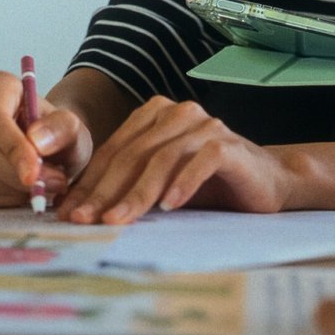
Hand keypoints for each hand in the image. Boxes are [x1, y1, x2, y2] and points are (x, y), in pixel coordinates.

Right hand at [0, 70, 87, 206]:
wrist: (51, 148)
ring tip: (46, 183)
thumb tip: (37, 141)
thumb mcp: (72, 126)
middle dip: (18, 174)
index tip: (33, 175)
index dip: (11, 148)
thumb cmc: (59, 132)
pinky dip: (8, 198)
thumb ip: (62, 128)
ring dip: (16, 188)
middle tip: (55, 183)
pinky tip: (26, 187)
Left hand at [57, 97, 290, 224]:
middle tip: (84, 220)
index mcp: (154, 115)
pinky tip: (169, 206)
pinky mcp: (228, 143)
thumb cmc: (208, 186)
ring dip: (137, 193)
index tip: (68, 214)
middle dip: (105, 191)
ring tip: (117, 221)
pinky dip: (182, 183)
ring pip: (161, 158)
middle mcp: (177, 113)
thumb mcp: (161, 184)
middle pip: (132, 154)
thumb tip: (80, 210)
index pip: (114, 151)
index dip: (90, 183)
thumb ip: (128, 185)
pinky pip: (200, 160)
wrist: (266, 182)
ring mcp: (204, 125)